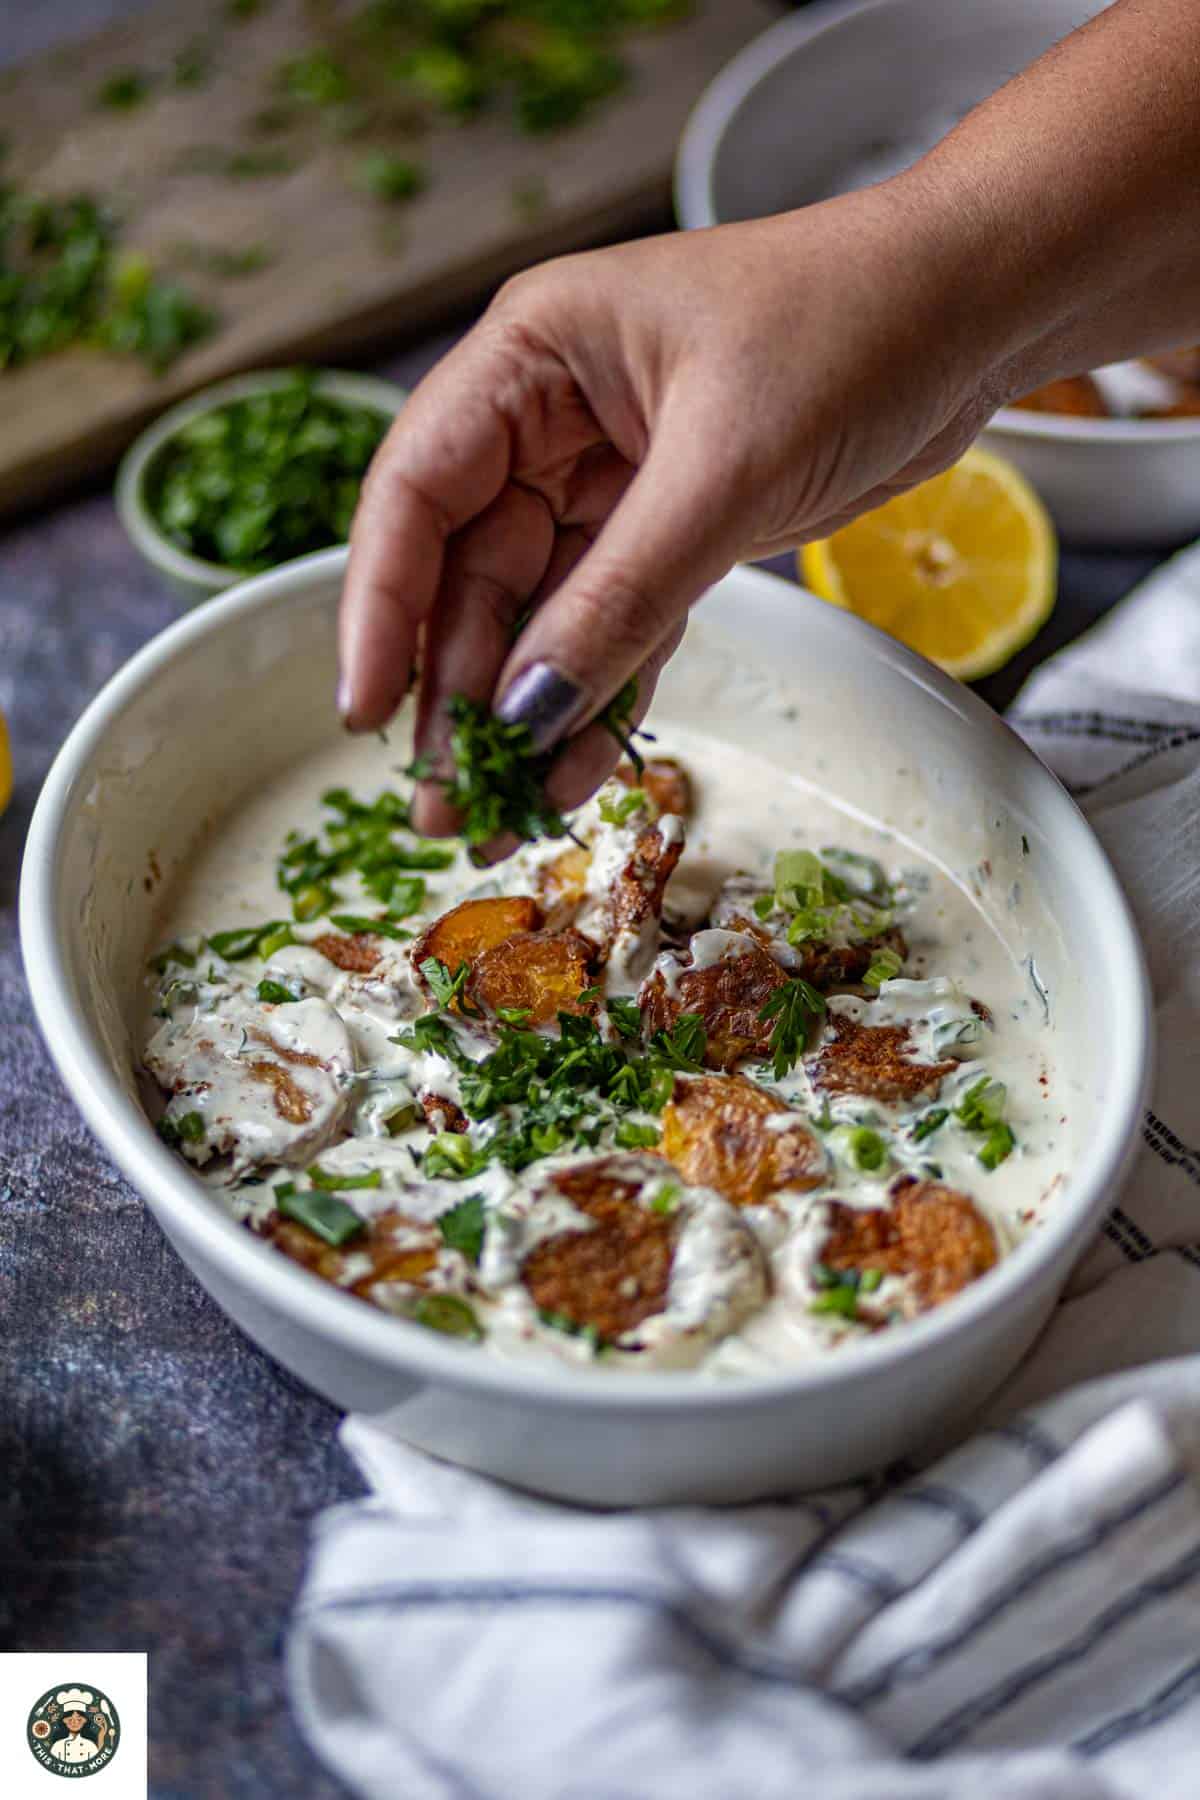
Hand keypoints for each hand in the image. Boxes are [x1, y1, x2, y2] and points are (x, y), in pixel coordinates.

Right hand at [339, 176, 1002, 837]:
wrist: (975, 308)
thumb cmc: (851, 326)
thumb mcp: (723, 468)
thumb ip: (621, 595)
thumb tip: (528, 710)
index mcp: (530, 357)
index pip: (415, 493)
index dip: (379, 608)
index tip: (366, 712)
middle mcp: (551, 417)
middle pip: (467, 572)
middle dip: (455, 691)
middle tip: (442, 803)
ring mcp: (611, 477)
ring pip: (538, 612)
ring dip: (520, 712)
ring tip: (493, 814)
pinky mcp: (672, 526)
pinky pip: (614, 625)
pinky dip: (598, 695)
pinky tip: (570, 772)